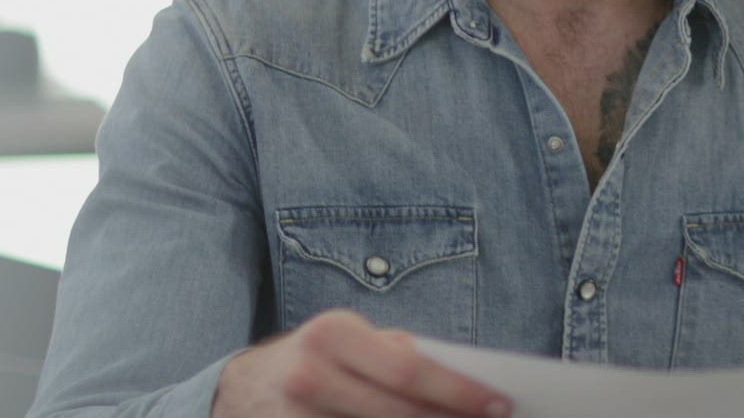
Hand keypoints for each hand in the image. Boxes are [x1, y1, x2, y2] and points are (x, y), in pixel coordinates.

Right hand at [212, 309, 511, 416]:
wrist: (242, 389)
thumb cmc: (318, 358)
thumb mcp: (352, 340)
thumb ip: (398, 354)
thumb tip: (467, 380)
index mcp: (333, 334)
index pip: (410, 370)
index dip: (459, 392)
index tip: (500, 405)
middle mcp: (310, 375)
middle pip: (397, 413)